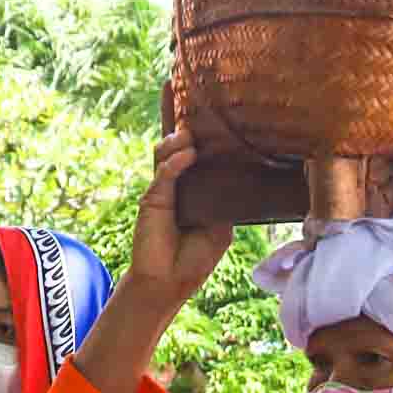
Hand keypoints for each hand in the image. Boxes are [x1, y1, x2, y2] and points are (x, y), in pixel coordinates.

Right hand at [130, 131, 235, 304]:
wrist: (169, 281)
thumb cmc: (195, 257)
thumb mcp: (221, 227)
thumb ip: (225, 202)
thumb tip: (240, 178)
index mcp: (196, 190)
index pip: (199, 157)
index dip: (206, 139)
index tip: (217, 120)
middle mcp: (178, 185)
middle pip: (179, 148)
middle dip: (186, 128)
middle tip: (196, 111)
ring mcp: (164, 189)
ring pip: (167, 155)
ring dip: (178, 140)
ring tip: (192, 133)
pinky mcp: (153, 199)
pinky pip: (164, 174)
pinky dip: (175, 162)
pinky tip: (188, 154)